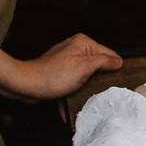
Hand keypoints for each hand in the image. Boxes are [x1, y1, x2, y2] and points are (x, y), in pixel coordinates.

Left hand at [0, 34, 123, 101]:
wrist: (27, 86)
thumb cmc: (53, 76)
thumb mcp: (84, 67)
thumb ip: (104, 62)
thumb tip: (118, 61)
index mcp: (83, 43)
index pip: (109, 53)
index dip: (114, 68)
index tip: (116, 82)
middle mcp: (76, 48)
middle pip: (98, 64)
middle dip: (99, 79)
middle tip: (101, 91)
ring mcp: (67, 60)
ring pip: (86, 75)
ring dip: (86, 88)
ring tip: (86, 98)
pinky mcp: (60, 72)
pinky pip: (73, 81)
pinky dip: (74, 92)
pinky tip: (71, 102)